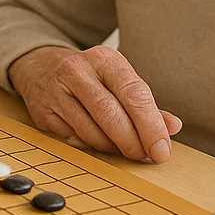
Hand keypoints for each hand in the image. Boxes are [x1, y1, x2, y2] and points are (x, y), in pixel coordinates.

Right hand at [8, 45, 181, 162]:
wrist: (42, 69)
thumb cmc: (91, 79)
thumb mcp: (119, 81)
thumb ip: (146, 105)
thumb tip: (172, 127)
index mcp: (105, 59)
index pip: (134, 94)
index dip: (151, 126)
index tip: (162, 150)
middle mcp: (77, 70)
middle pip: (111, 115)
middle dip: (132, 142)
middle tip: (143, 156)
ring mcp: (56, 91)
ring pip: (91, 132)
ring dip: (112, 148)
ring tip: (121, 147)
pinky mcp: (43, 112)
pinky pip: (74, 140)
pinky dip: (90, 147)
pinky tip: (97, 141)